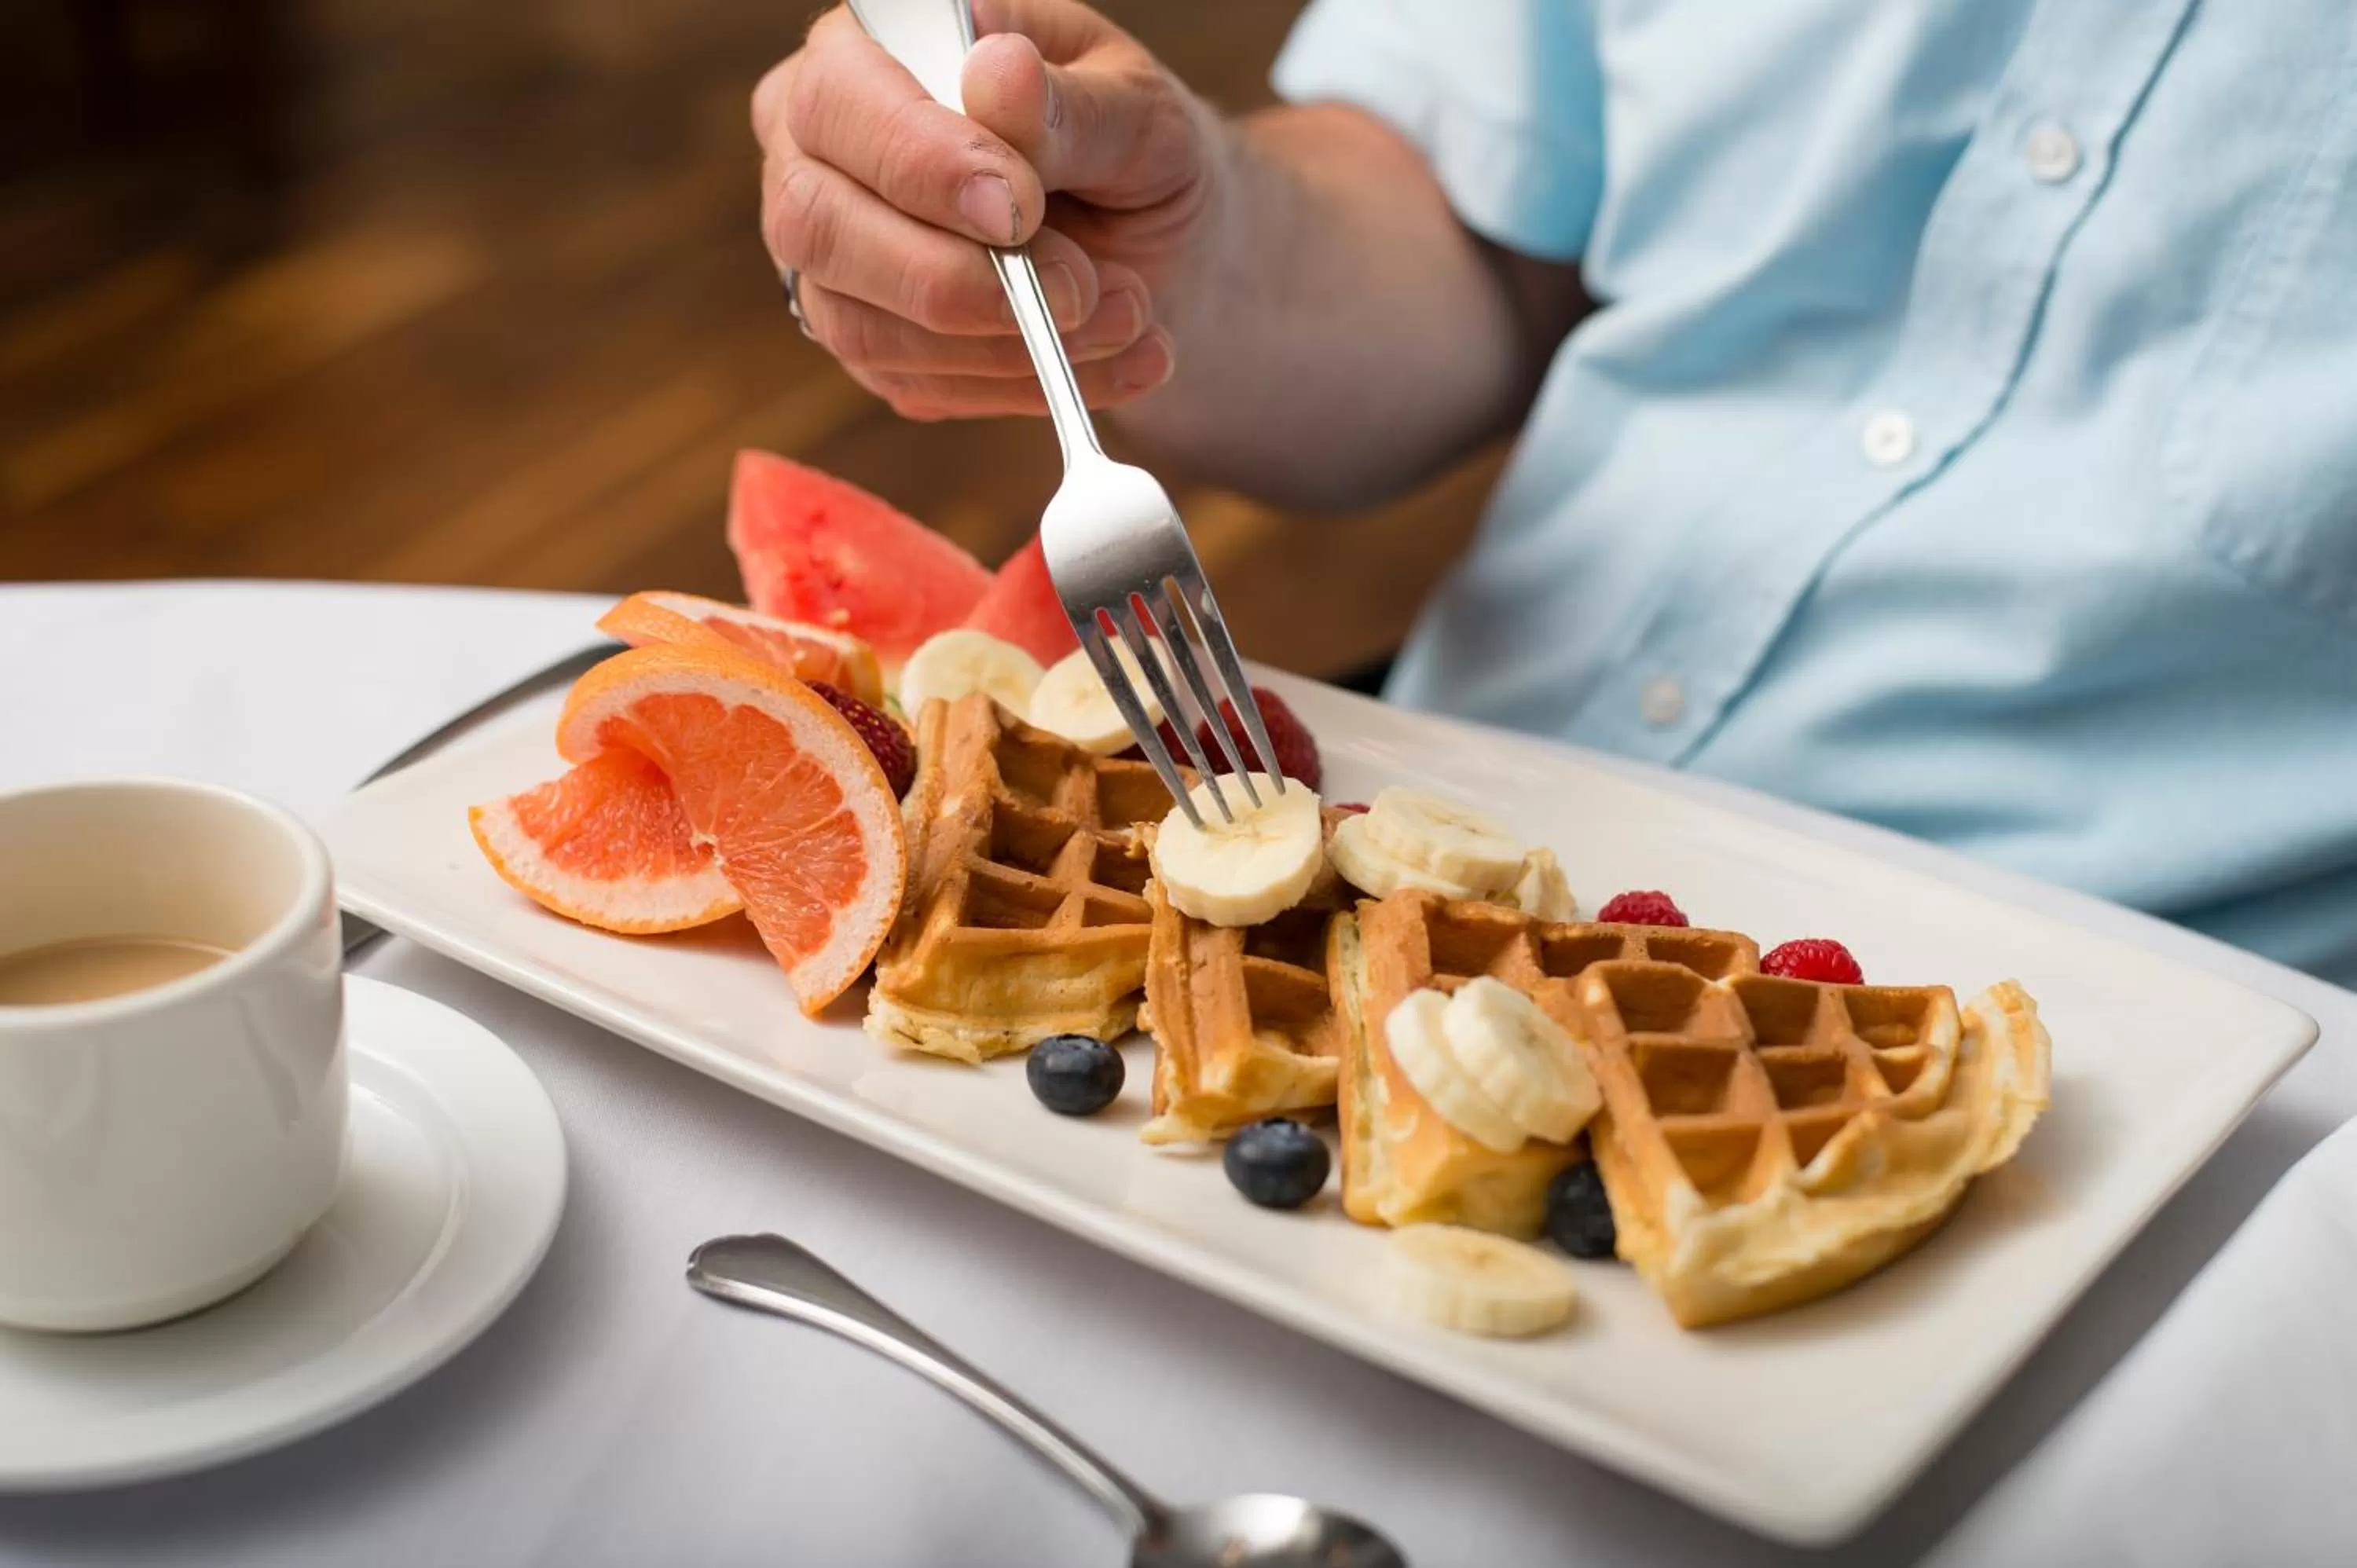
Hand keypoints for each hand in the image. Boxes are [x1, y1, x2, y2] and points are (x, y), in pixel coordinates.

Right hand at [753, 0, 1224, 420]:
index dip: (920, 164)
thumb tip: (998, 75)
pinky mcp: (869, 340)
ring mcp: (831, 259)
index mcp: (863, 52)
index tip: (1018, 209)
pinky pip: (916, 384)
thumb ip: (1071, 105)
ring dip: (1008, 344)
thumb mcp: (1137, 109)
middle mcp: (816, 154)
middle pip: (817, 224)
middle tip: (1079, 288)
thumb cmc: (1131, 147)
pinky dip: (1023, 384)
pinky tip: (1114, 361)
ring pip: (863, 326)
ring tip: (1127, 318)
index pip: (837, 101)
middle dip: (959, 277)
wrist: (1158, 242)